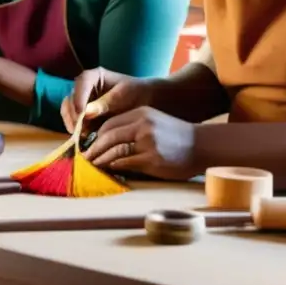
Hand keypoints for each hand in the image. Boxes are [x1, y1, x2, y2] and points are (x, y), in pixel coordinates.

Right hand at [60, 67, 153, 132]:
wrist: (144, 103)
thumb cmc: (135, 94)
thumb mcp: (122, 97)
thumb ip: (104, 104)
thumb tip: (85, 113)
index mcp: (94, 76)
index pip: (81, 83)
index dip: (78, 99)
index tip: (81, 115)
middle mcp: (84, 88)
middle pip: (70, 99)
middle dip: (73, 116)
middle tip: (80, 130)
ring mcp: (82, 102)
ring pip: (68, 112)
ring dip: (73, 124)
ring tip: (82, 136)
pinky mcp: (83, 116)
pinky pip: (74, 122)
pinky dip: (77, 131)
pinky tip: (84, 139)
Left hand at [82, 107, 198, 180]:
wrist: (201, 145)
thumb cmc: (175, 135)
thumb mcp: (153, 121)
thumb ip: (132, 127)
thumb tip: (106, 141)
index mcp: (141, 114)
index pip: (110, 124)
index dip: (95, 136)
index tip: (88, 146)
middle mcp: (143, 125)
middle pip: (108, 136)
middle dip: (93, 149)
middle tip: (84, 160)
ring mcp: (148, 142)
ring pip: (114, 150)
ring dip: (100, 160)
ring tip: (92, 167)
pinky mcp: (152, 159)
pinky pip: (125, 163)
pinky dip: (114, 167)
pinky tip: (109, 171)